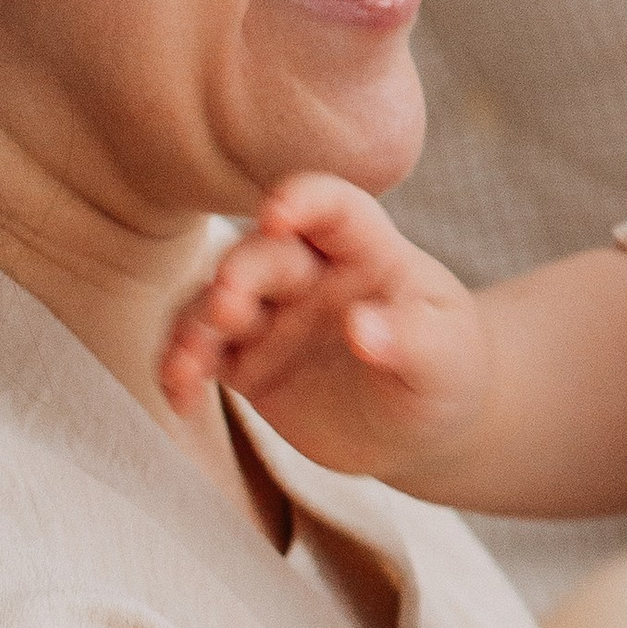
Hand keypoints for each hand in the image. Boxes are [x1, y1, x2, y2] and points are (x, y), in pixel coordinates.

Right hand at [159, 174, 493, 496]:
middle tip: (229, 304)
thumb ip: (413, 339)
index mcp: (367, 249)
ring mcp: (271, 313)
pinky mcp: (245, 358)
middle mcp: (310, 271)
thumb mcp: (446, 359)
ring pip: (216, 304)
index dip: (304, 201)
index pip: (334, 209)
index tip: (278, 215)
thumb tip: (364, 328)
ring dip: (196, 326)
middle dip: (239, 274)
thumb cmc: (446, 372)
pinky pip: (203, 355)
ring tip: (187, 364)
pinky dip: (183, 370)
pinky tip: (180, 397)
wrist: (421, 426)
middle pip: (263, 256)